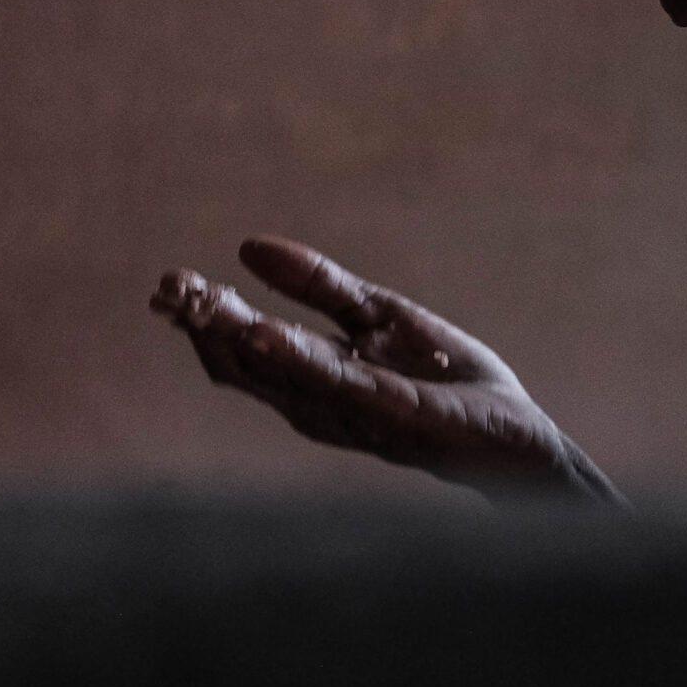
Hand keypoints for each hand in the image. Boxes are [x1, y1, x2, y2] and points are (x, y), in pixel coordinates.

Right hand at [150, 236, 620, 502]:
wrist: (520, 439)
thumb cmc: (447, 383)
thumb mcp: (378, 316)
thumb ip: (319, 285)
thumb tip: (248, 246)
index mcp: (312, 378)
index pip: (241, 348)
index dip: (202, 316)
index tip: (167, 283)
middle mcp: (320, 404)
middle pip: (247, 364)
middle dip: (204, 325)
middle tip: (166, 290)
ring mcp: (356, 413)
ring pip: (281, 375)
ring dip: (236, 337)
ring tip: (201, 302)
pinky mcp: (400, 416)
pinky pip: (341, 386)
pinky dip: (298, 360)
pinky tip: (264, 333)